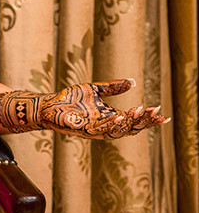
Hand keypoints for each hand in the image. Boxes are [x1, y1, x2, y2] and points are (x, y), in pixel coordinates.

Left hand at [0, 79, 169, 139]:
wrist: (48, 104)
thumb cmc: (70, 99)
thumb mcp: (95, 90)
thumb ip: (113, 87)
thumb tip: (133, 81)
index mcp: (109, 119)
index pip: (133, 121)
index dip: (148, 119)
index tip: (163, 114)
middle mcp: (104, 127)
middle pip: (129, 129)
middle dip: (143, 122)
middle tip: (156, 113)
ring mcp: (93, 130)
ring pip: (116, 131)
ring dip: (128, 122)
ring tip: (139, 111)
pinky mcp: (80, 129)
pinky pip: (97, 129)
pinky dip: (109, 124)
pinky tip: (118, 117)